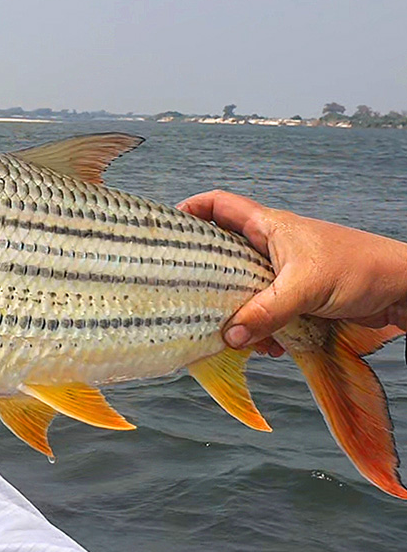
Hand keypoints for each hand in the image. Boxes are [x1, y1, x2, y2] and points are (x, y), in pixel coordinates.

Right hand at [177, 190, 406, 350]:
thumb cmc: (357, 268)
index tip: (168, 229)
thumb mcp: (305, 287)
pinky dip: (261, 328)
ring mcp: (282, 272)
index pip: (218, 205)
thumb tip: (229, 337)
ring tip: (229, 330)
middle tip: (186, 292)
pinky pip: (265, 311)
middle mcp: (270, 245)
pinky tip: (265, 346)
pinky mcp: (296, 296)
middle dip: (206, 274)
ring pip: (243, 287)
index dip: (191, 210)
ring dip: (236, 310)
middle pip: (223, 252)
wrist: (403, 289)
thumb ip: (265, 311)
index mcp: (267, 226)